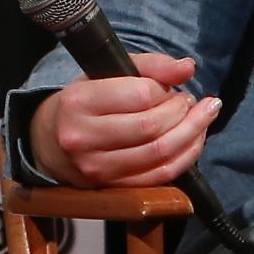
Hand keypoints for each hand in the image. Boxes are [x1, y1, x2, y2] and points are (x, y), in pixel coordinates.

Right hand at [29, 52, 221, 188]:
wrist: (51, 142)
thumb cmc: (85, 102)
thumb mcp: (107, 73)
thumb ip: (150, 66)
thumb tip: (187, 68)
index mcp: (78, 102)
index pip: (139, 95)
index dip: (166, 90)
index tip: (173, 87)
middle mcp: (83, 138)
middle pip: (152, 128)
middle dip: (183, 113)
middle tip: (192, 101)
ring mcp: (96, 168)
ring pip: (159, 154)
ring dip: (192, 134)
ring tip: (202, 116)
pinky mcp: (112, 186)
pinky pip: (160, 176)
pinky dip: (185, 157)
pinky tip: (195, 139)